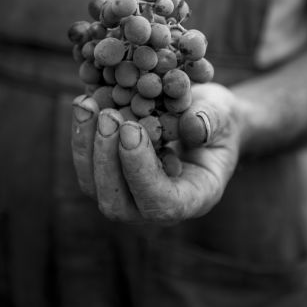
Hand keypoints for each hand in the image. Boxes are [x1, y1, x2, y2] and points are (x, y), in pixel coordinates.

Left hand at [71, 82, 241, 224]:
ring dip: (87, 145)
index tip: (132, 129)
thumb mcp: (223, 115)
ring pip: (94, 185)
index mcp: (193, 198)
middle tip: (109, 116)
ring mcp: (129, 192)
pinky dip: (82, 133)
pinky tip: (84, 102)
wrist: (203, 115)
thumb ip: (212, 121)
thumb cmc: (219, 118)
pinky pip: (88, 162)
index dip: (141, 171)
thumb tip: (193, 125)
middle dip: (107, 159)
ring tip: (87, 104)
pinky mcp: (110, 172)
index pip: (161, 204)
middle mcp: (156, 204)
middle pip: (117, 203)